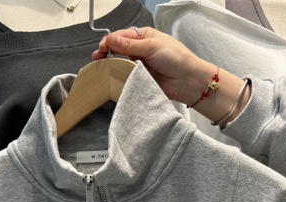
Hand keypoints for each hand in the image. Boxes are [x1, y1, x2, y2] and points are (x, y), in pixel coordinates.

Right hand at [92, 27, 250, 123]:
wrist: (187, 81)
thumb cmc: (175, 58)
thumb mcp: (151, 46)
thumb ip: (130, 45)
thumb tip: (110, 39)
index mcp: (144, 36)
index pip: (122, 36)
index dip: (110, 41)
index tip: (102, 48)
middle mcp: (140, 50)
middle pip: (118, 50)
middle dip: (107, 53)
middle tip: (98, 59)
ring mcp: (139, 65)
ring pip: (120, 64)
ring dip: (111, 65)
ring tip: (102, 68)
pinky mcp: (140, 79)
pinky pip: (126, 78)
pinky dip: (119, 77)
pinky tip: (112, 78)